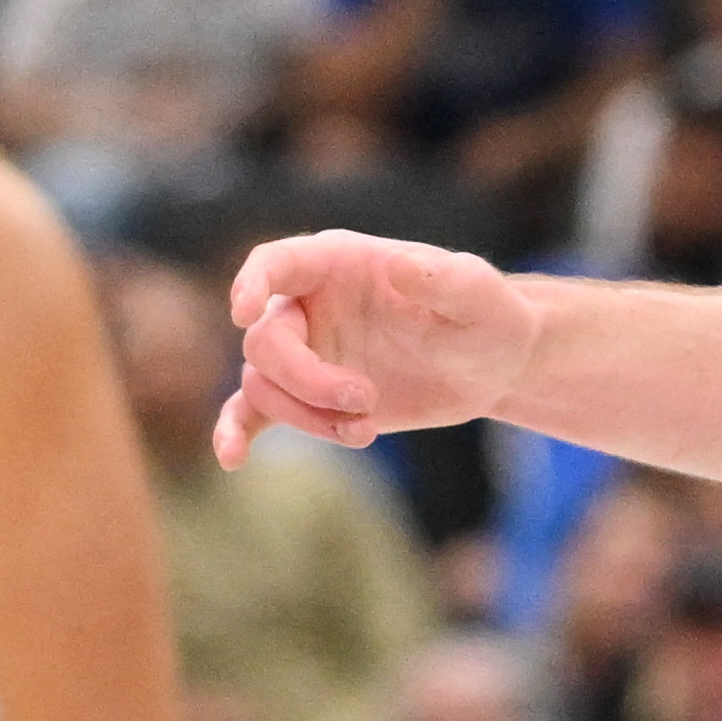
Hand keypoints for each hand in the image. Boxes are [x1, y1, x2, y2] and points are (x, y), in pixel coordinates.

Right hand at [212, 232, 542, 465]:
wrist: (490, 366)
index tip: (243, 312)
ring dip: (306, 417)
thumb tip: (400, 265)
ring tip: (366, 431)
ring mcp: (305, 351)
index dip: (251, 282)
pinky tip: (232, 459)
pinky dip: (236, 432)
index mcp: (340, 262)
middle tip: (368, 400)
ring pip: (264, 385)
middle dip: (308, 381)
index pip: (277, 262)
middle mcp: (310, 303)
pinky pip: (253, 411)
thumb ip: (447, 280)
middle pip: (266, 342)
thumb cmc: (488, 317)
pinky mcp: (308, 396)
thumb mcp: (481, 297)